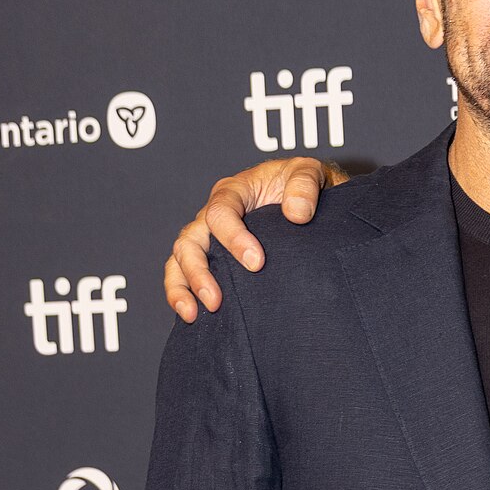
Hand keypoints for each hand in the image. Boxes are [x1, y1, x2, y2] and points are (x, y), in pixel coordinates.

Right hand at [164, 158, 337, 320]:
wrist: (304, 202)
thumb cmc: (302, 186)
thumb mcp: (309, 173)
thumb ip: (304, 186)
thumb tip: (297, 213)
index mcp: (234, 191)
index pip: (220, 212)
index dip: (234, 238)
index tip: (257, 262)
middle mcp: (214, 213)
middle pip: (190, 240)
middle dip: (199, 271)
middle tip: (216, 300)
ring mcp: (210, 237)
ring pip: (180, 259)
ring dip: (184, 287)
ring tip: (194, 314)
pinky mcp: (214, 258)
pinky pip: (185, 273)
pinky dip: (183, 293)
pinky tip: (192, 316)